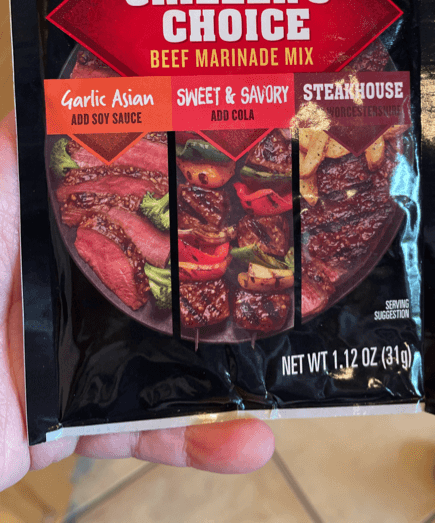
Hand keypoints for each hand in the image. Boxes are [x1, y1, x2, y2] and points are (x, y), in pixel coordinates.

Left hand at [0, 111, 273, 491]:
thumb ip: (3, 177)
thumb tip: (37, 107)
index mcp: (43, 247)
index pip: (117, 203)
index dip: (167, 180)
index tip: (224, 154)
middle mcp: (64, 298)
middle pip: (156, 278)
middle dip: (218, 270)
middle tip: (283, 252)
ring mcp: (76, 362)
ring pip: (168, 360)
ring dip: (232, 370)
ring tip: (289, 360)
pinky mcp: (77, 424)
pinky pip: (147, 432)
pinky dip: (199, 443)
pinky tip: (248, 442)